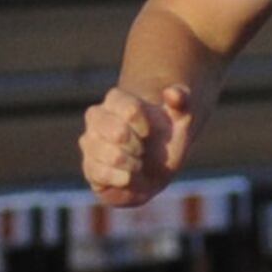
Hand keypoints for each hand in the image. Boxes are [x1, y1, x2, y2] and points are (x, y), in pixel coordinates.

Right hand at [78, 85, 192, 207]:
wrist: (155, 168)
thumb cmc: (166, 137)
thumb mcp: (181, 117)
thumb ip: (182, 100)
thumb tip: (172, 93)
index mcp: (117, 100)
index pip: (130, 109)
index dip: (144, 125)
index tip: (148, 131)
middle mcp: (97, 117)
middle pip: (118, 132)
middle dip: (138, 145)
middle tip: (142, 148)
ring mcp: (89, 142)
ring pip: (109, 154)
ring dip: (132, 163)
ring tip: (138, 163)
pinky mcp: (89, 167)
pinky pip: (100, 173)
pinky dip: (122, 178)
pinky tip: (129, 177)